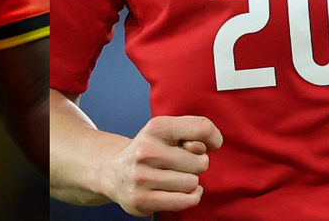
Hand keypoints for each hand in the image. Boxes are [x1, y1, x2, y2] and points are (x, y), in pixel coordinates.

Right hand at [101, 114, 223, 215]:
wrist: (114, 171)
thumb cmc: (150, 150)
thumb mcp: (167, 131)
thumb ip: (193, 131)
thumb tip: (210, 146)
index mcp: (156, 128)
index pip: (202, 128)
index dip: (214, 138)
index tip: (209, 145)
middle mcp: (146, 151)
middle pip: (200, 162)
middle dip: (197, 165)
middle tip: (182, 164)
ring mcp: (142, 177)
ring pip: (192, 183)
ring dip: (190, 182)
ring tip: (176, 177)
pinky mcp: (141, 200)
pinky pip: (184, 201)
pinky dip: (190, 197)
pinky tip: (182, 191)